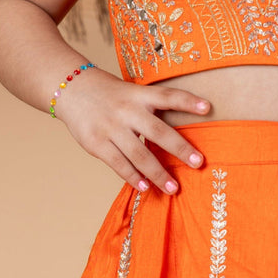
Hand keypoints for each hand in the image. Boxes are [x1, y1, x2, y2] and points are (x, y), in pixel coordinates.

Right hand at [53, 68, 210, 193]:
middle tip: (199, 163)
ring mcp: (111, 128)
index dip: (188, 101)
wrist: (70, 88)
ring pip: (139, 154)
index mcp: (139, 95)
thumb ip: (151, 109)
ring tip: (173, 188)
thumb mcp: (132, 93)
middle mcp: (127, 110)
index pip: (168, 96)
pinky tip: (146, 188)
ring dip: (158, 173)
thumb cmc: (110, 96)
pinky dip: (134, 177)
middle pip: (158, 132)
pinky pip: (119, 164)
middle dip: (180, 149)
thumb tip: (178, 136)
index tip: (208, 108)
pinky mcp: (96, 143)